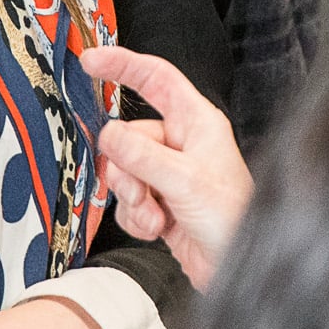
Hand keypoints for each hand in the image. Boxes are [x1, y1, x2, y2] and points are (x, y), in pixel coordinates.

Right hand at [79, 43, 252, 287]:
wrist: (237, 267)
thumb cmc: (232, 218)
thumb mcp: (185, 180)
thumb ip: (142, 155)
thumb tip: (108, 134)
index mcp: (196, 122)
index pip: (155, 78)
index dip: (123, 65)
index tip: (91, 61)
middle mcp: (182, 143)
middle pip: (127, 136)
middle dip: (127, 170)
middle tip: (143, 193)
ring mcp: (168, 173)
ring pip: (124, 172)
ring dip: (132, 199)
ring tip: (155, 216)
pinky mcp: (159, 202)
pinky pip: (128, 201)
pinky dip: (135, 217)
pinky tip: (156, 229)